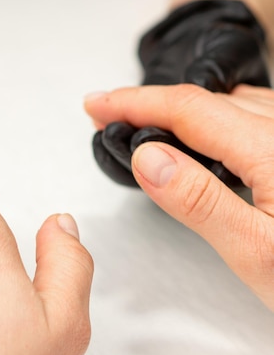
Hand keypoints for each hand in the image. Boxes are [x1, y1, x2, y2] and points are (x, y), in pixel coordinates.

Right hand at [86, 83, 273, 310]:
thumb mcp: (256, 252)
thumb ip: (199, 200)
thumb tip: (149, 157)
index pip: (188, 109)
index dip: (135, 102)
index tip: (96, 104)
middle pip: (210, 102)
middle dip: (154, 106)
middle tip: (113, 119)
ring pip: (235, 107)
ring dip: (186, 113)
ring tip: (150, 129)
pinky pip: (257, 119)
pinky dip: (220, 122)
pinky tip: (209, 142)